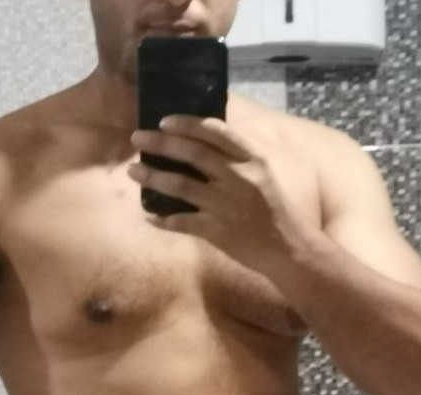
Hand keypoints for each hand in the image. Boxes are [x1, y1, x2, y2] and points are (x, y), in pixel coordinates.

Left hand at [128, 116, 310, 273]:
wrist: (288, 247)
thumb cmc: (275, 209)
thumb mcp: (263, 173)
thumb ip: (238, 158)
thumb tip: (204, 144)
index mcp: (251, 158)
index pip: (214, 131)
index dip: (186, 124)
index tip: (164, 121)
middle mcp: (237, 176)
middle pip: (192, 153)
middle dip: (160, 143)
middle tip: (137, 138)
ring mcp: (225, 204)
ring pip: (180, 184)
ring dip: (153, 176)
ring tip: (133, 171)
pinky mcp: (216, 230)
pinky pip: (181, 221)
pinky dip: (162, 218)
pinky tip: (148, 215)